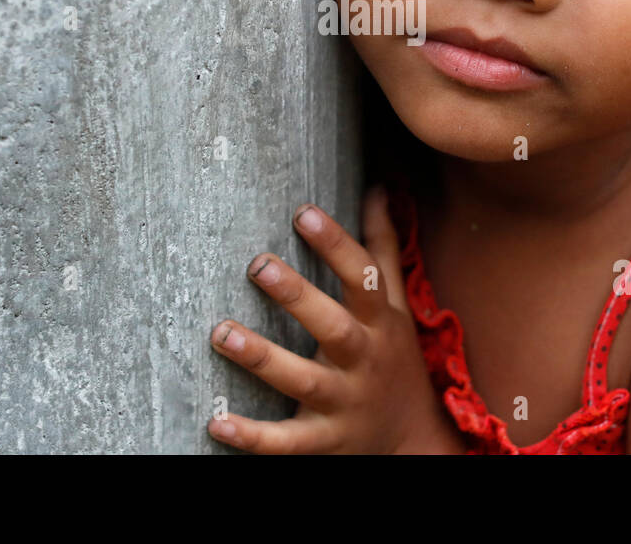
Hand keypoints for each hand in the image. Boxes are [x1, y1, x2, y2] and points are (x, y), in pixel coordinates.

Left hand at [206, 184, 466, 453]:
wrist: (414, 442)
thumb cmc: (394, 358)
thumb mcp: (396, 305)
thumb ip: (382, 247)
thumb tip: (378, 188)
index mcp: (379, 323)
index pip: (363, 277)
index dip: (336, 244)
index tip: (303, 212)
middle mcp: (363, 360)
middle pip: (334, 327)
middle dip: (298, 297)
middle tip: (258, 264)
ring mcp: (343, 403)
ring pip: (303, 381)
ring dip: (262, 358)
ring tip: (220, 332)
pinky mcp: (323, 442)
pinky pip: (285, 443)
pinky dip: (252, 436)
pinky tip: (216, 421)